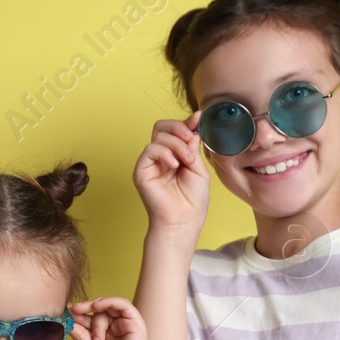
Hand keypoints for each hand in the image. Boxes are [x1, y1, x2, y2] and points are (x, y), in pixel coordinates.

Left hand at [68, 296, 147, 339]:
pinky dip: (109, 302)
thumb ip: (80, 332)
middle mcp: (119, 326)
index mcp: (109, 332)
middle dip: (86, 313)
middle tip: (73, 311)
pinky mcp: (136, 322)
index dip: (81, 312)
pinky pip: (123, 304)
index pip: (94, 316)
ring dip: (98, 320)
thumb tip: (68, 319)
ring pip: (108, 309)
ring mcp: (128, 323)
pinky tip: (97, 306)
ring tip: (95, 339)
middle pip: (100, 311)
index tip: (68, 310)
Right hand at [134, 110, 210, 233]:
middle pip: (162, 127)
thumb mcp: (198, 166)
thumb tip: (194, 120)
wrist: (184, 221)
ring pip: (159, 136)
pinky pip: (150, 149)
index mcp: (175, 155)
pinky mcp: (141, 170)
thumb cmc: (193, 200)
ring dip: (177, 144)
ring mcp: (150, 163)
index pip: (175, 131)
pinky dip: (165, 153)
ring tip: (187, 161)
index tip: (198, 118)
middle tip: (190, 139)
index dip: (186, 123)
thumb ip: (193, 144)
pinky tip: (174, 165)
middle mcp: (161, 157)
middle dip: (179, 127)